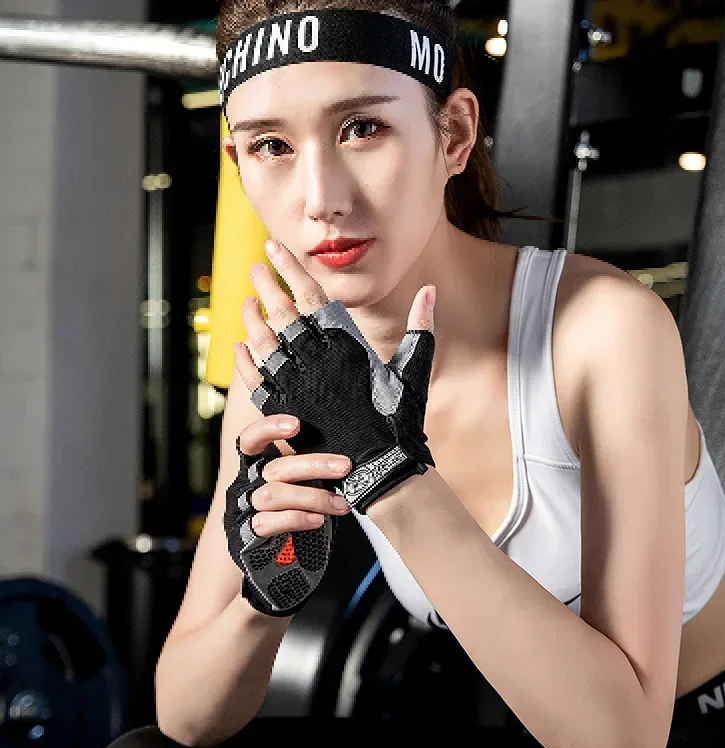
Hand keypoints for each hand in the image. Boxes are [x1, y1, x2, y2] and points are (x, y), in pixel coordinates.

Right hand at [223, 414, 351, 616]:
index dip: (268, 427)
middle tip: (345, 465)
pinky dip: (297, 519)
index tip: (296, 425)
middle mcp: (246, 488)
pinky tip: (319, 521)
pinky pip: (268, 523)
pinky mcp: (248, 539)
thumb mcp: (307, 487)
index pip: (250, 440)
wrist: (284, 571)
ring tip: (341, 504)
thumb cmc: (302, 519)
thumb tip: (346, 439)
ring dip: (312, 496)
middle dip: (313, 464)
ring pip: (272, 494)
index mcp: (256, 470)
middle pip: (274, 467)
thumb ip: (312, 467)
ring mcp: (245, 513)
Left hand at [233, 239, 436, 514]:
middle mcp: (316, 360)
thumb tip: (430, 290)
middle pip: (282, 312)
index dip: (290, 268)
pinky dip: (244, 360)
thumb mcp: (414, 371)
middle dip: (267, 284)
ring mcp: (295, 385)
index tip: (273, 247)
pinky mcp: (282, 410)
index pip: (311, 295)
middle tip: (256, 265)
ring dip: (252, 317)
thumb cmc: (399, 421)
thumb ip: (421, 328)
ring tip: (246, 300)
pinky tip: (239, 345)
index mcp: (346, 344)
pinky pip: (254, 378)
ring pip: (264, 341)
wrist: (379, 469)